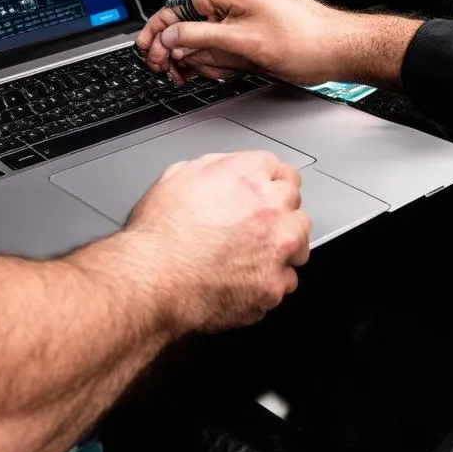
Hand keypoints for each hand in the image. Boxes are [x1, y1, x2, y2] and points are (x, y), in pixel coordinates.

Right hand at [126, 150, 310, 332]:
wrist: (152, 279)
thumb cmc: (159, 232)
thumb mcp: (177, 175)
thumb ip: (215, 167)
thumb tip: (227, 169)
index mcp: (248, 176)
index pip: (281, 169)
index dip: (268, 182)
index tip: (264, 192)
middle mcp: (271, 208)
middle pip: (295, 201)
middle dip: (278, 210)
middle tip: (253, 224)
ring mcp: (277, 248)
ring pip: (300, 241)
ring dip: (283, 245)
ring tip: (252, 254)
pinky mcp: (274, 285)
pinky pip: (286, 281)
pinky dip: (269, 281)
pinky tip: (245, 279)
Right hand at [136, 0, 421, 88]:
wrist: (344, 50)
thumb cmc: (305, 44)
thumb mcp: (243, 45)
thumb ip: (200, 38)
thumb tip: (169, 36)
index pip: (181, 7)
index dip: (159, 31)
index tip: (146, 50)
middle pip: (195, 23)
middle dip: (186, 50)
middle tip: (177, 73)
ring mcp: (253, 9)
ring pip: (213, 35)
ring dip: (209, 57)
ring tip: (219, 72)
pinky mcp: (263, 23)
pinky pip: (232, 38)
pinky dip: (226, 55)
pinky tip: (232, 68)